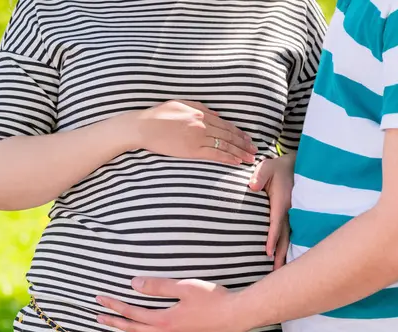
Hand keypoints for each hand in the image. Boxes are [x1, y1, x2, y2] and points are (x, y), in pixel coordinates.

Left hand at [96, 278, 246, 331]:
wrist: (235, 316)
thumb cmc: (213, 298)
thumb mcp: (184, 286)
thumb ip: (158, 286)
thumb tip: (134, 283)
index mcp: (164, 318)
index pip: (132, 313)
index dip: (114, 307)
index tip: (100, 300)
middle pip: (134, 330)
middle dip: (115, 324)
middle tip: (98, 319)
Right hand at [132, 100, 256, 164]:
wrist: (143, 127)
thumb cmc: (158, 115)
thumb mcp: (180, 104)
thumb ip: (200, 107)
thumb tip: (216, 114)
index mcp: (200, 113)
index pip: (225, 124)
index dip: (238, 132)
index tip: (247, 138)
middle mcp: (202, 125)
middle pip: (228, 135)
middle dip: (243, 143)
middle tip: (254, 149)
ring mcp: (198, 137)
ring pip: (225, 145)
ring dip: (239, 152)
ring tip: (249, 158)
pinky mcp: (192, 150)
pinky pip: (214, 154)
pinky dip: (227, 157)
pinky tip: (236, 162)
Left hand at [249, 153, 295, 268]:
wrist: (295, 166)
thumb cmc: (277, 168)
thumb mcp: (267, 167)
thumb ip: (260, 175)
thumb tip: (253, 186)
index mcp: (281, 202)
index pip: (276, 223)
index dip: (272, 238)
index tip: (267, 253)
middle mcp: (289, 211)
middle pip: (284, 237)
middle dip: (280, 255)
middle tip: (275, 273)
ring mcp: (292, 215)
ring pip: (288, 238)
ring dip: (284, 254)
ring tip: (280, 272)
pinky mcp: (291, 217)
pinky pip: (288, 234)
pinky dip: (285, 247)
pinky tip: (283, 260)